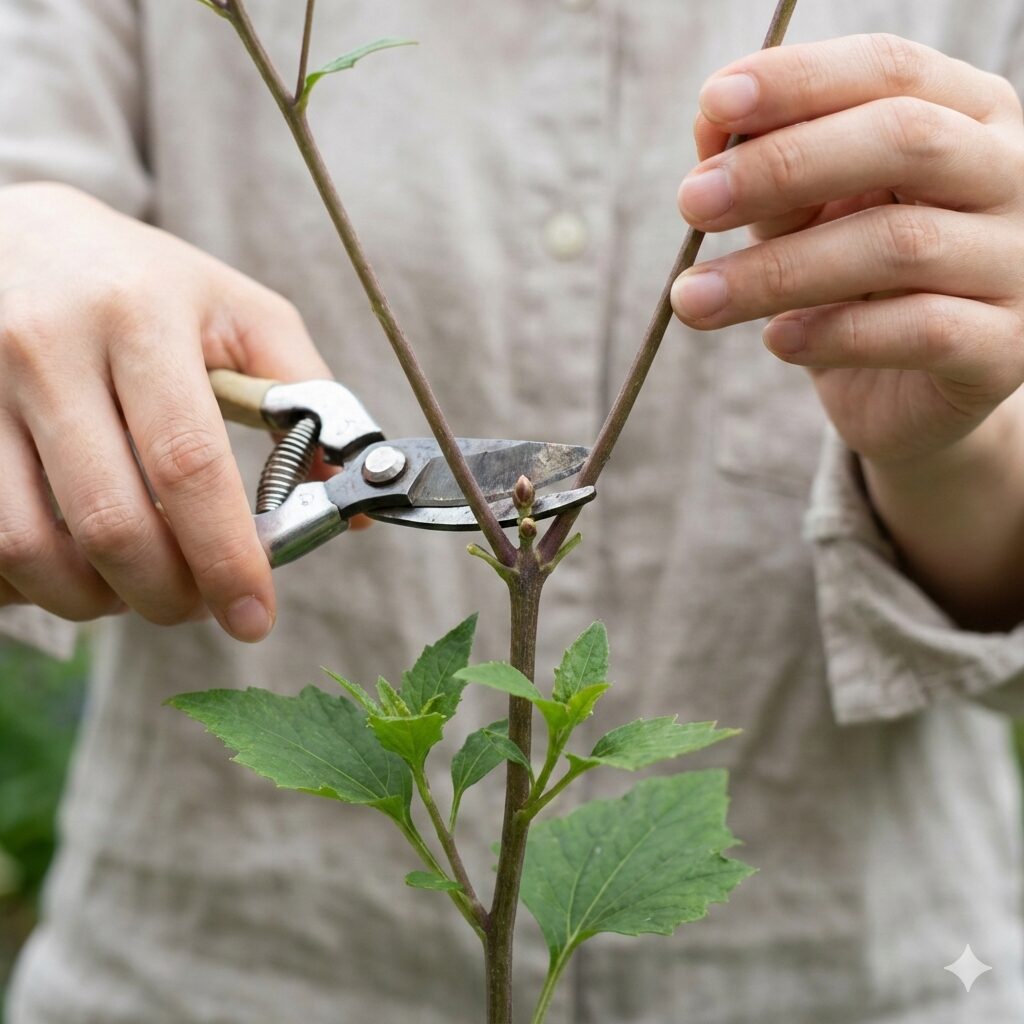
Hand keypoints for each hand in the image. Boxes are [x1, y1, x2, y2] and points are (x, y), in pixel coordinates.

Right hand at [0, 182, 332, 640]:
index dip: (227, 556)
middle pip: (110, 521)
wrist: (18, 235)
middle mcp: (48, 346)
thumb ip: (305, 396)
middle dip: (167, 593)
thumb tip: (352, 502)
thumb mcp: (238, 312)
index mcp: (141, 315)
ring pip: (29, 544)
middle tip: (198, 608)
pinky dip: (31, 579)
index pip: (187, 463)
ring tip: (137, 589)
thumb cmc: (145, 283)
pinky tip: (73, 567)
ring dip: (95, 599)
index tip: (255, 615)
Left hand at [671, 33, 1023, 466]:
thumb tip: (711, 120)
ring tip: (693, 299)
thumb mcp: (806, 214)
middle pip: (905, 140)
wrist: (904, 394)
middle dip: (783, 166)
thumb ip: (769, 166)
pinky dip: (831, 335)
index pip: (891, 70)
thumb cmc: (851, 285)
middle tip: (692, 202)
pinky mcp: (1004, 348)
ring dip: (776, 271)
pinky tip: (776, 341)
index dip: (799, 80)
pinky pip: (920, 331)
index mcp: (967, 116)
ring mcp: (1018, 264)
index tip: (714, 103)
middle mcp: (1011, 176)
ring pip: (899, 246)